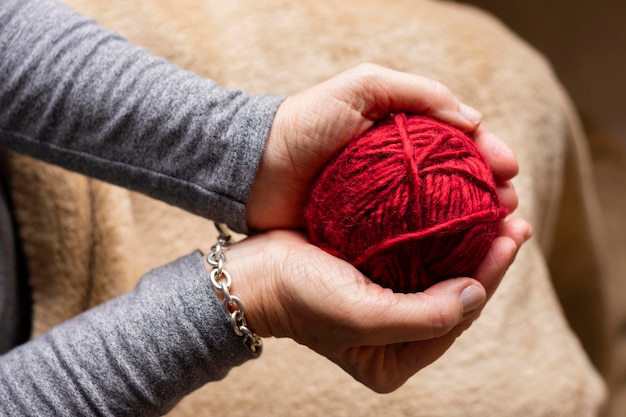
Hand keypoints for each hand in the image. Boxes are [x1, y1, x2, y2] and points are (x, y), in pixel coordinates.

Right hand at [225, 217, 531, 392]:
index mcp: (396, 357)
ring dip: (469, 240)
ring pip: (441, 271)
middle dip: (488, 257)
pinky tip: (455, 205)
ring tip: (499, 208)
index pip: (459, 317)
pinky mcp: (376, 273)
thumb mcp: (362, 317)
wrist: (253, 275)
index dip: (491, 276)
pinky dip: (440, 230)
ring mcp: (387, 302)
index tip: (513, 236)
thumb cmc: (302, 298)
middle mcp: (396, 334)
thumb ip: (424, 317)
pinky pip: (418, 253)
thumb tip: (475, 293)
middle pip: (456, 294)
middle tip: (516, 219)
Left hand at [246, 63, 517, 228]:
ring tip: (495, 232)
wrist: (253, 169)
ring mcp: (383, 202)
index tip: (509, 170)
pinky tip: (455, 254)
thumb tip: (472, 118)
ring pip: (437, 212)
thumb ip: (415, 92)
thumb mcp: (360, 88)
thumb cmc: (303, 123)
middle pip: (455, 179)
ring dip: (470, 222)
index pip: (457, 140)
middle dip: (488, 191)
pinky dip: (434, 245)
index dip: (488, 153)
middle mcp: (397, 167)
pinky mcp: (365, 233)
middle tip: (510, 208)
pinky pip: (407, 239)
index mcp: (400, 131)